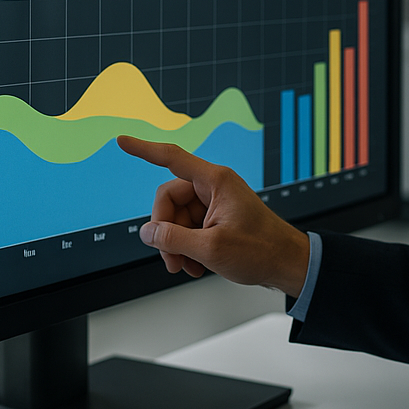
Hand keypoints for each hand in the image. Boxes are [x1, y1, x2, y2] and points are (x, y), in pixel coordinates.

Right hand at [117, 136, 309, 297]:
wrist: (286, 264)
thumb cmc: (261, 250)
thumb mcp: (211, 248)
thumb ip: (173, 239)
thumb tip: (147, 232)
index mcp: (215, 180)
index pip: (171, 157)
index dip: (144, 149)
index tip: (122, 141)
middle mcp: (213, 186)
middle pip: (169, 199)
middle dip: (164, 231)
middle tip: (172, 260)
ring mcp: (214, 203)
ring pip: (176, 218)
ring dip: (176, 245)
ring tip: (187, 267)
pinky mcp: (215, 218)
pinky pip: (187, 227)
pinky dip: (186, 247)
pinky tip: (195, 266)